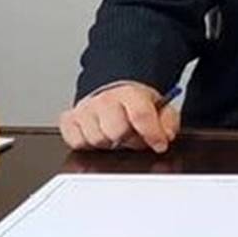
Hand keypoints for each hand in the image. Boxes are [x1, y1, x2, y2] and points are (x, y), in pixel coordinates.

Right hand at [58, 81, 180, 152]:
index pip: (140, 115)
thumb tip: (166, 135)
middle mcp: (104, 99)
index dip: (153, 134)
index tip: (159, 144)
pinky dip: (88, 144)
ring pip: (97, 140)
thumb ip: (168, 121)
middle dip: (129, 139)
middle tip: (132, 136)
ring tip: (115, 135)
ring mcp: (85, 109)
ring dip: (109, 143)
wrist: (112, 92)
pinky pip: (77, 142)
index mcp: (129, 93)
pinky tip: (98, 134)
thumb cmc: (134, 104)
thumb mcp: (159, 108)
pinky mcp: (69, 119)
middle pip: (117, 131)